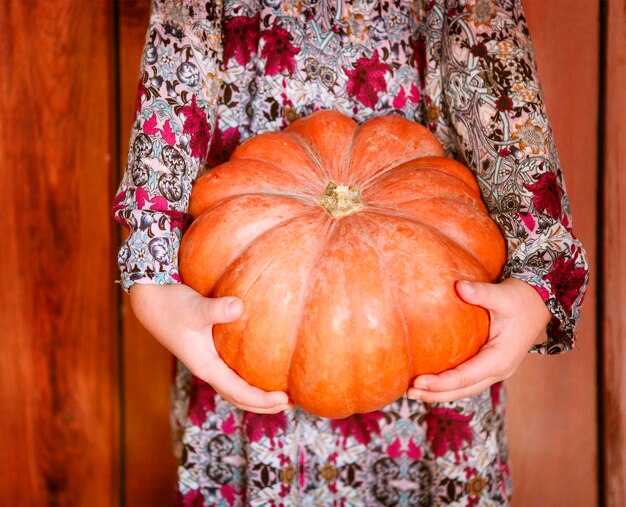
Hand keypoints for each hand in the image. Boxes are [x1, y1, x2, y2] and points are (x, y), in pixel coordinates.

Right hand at [129, 283, 291, 412]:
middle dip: (263, 405)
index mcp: (206, 367)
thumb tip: (240, 306)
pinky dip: (248, 380)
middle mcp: (207, 369)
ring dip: (256, 395)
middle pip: (238, 397)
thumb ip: (217, 309)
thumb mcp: (196, 307)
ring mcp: (207, 362)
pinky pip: (232, 374)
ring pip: (234, 388)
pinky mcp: (208, 351)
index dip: (262, 400)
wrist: (150, 300)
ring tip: (281, 395)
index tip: (284, 400)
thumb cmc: (172, 304)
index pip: (238, 392)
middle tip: (291, 404)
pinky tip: (263, 368)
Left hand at [406, 278, 551, 402]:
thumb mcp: (502, 295)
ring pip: (465, 389)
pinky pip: (468, 381)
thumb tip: (458, 286)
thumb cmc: (520, 299)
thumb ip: (481, 293)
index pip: (465, 376)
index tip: (418, 382)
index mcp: (500, 358)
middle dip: (435, 394)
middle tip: (408, 392)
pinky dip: (449, 385)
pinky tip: (430, 382)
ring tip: (413, 392)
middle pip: (463, 389)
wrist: (538, 304)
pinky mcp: (491, 366)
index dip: (441, 382)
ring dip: (440, 393)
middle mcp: (499, 370)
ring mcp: (496, 371)